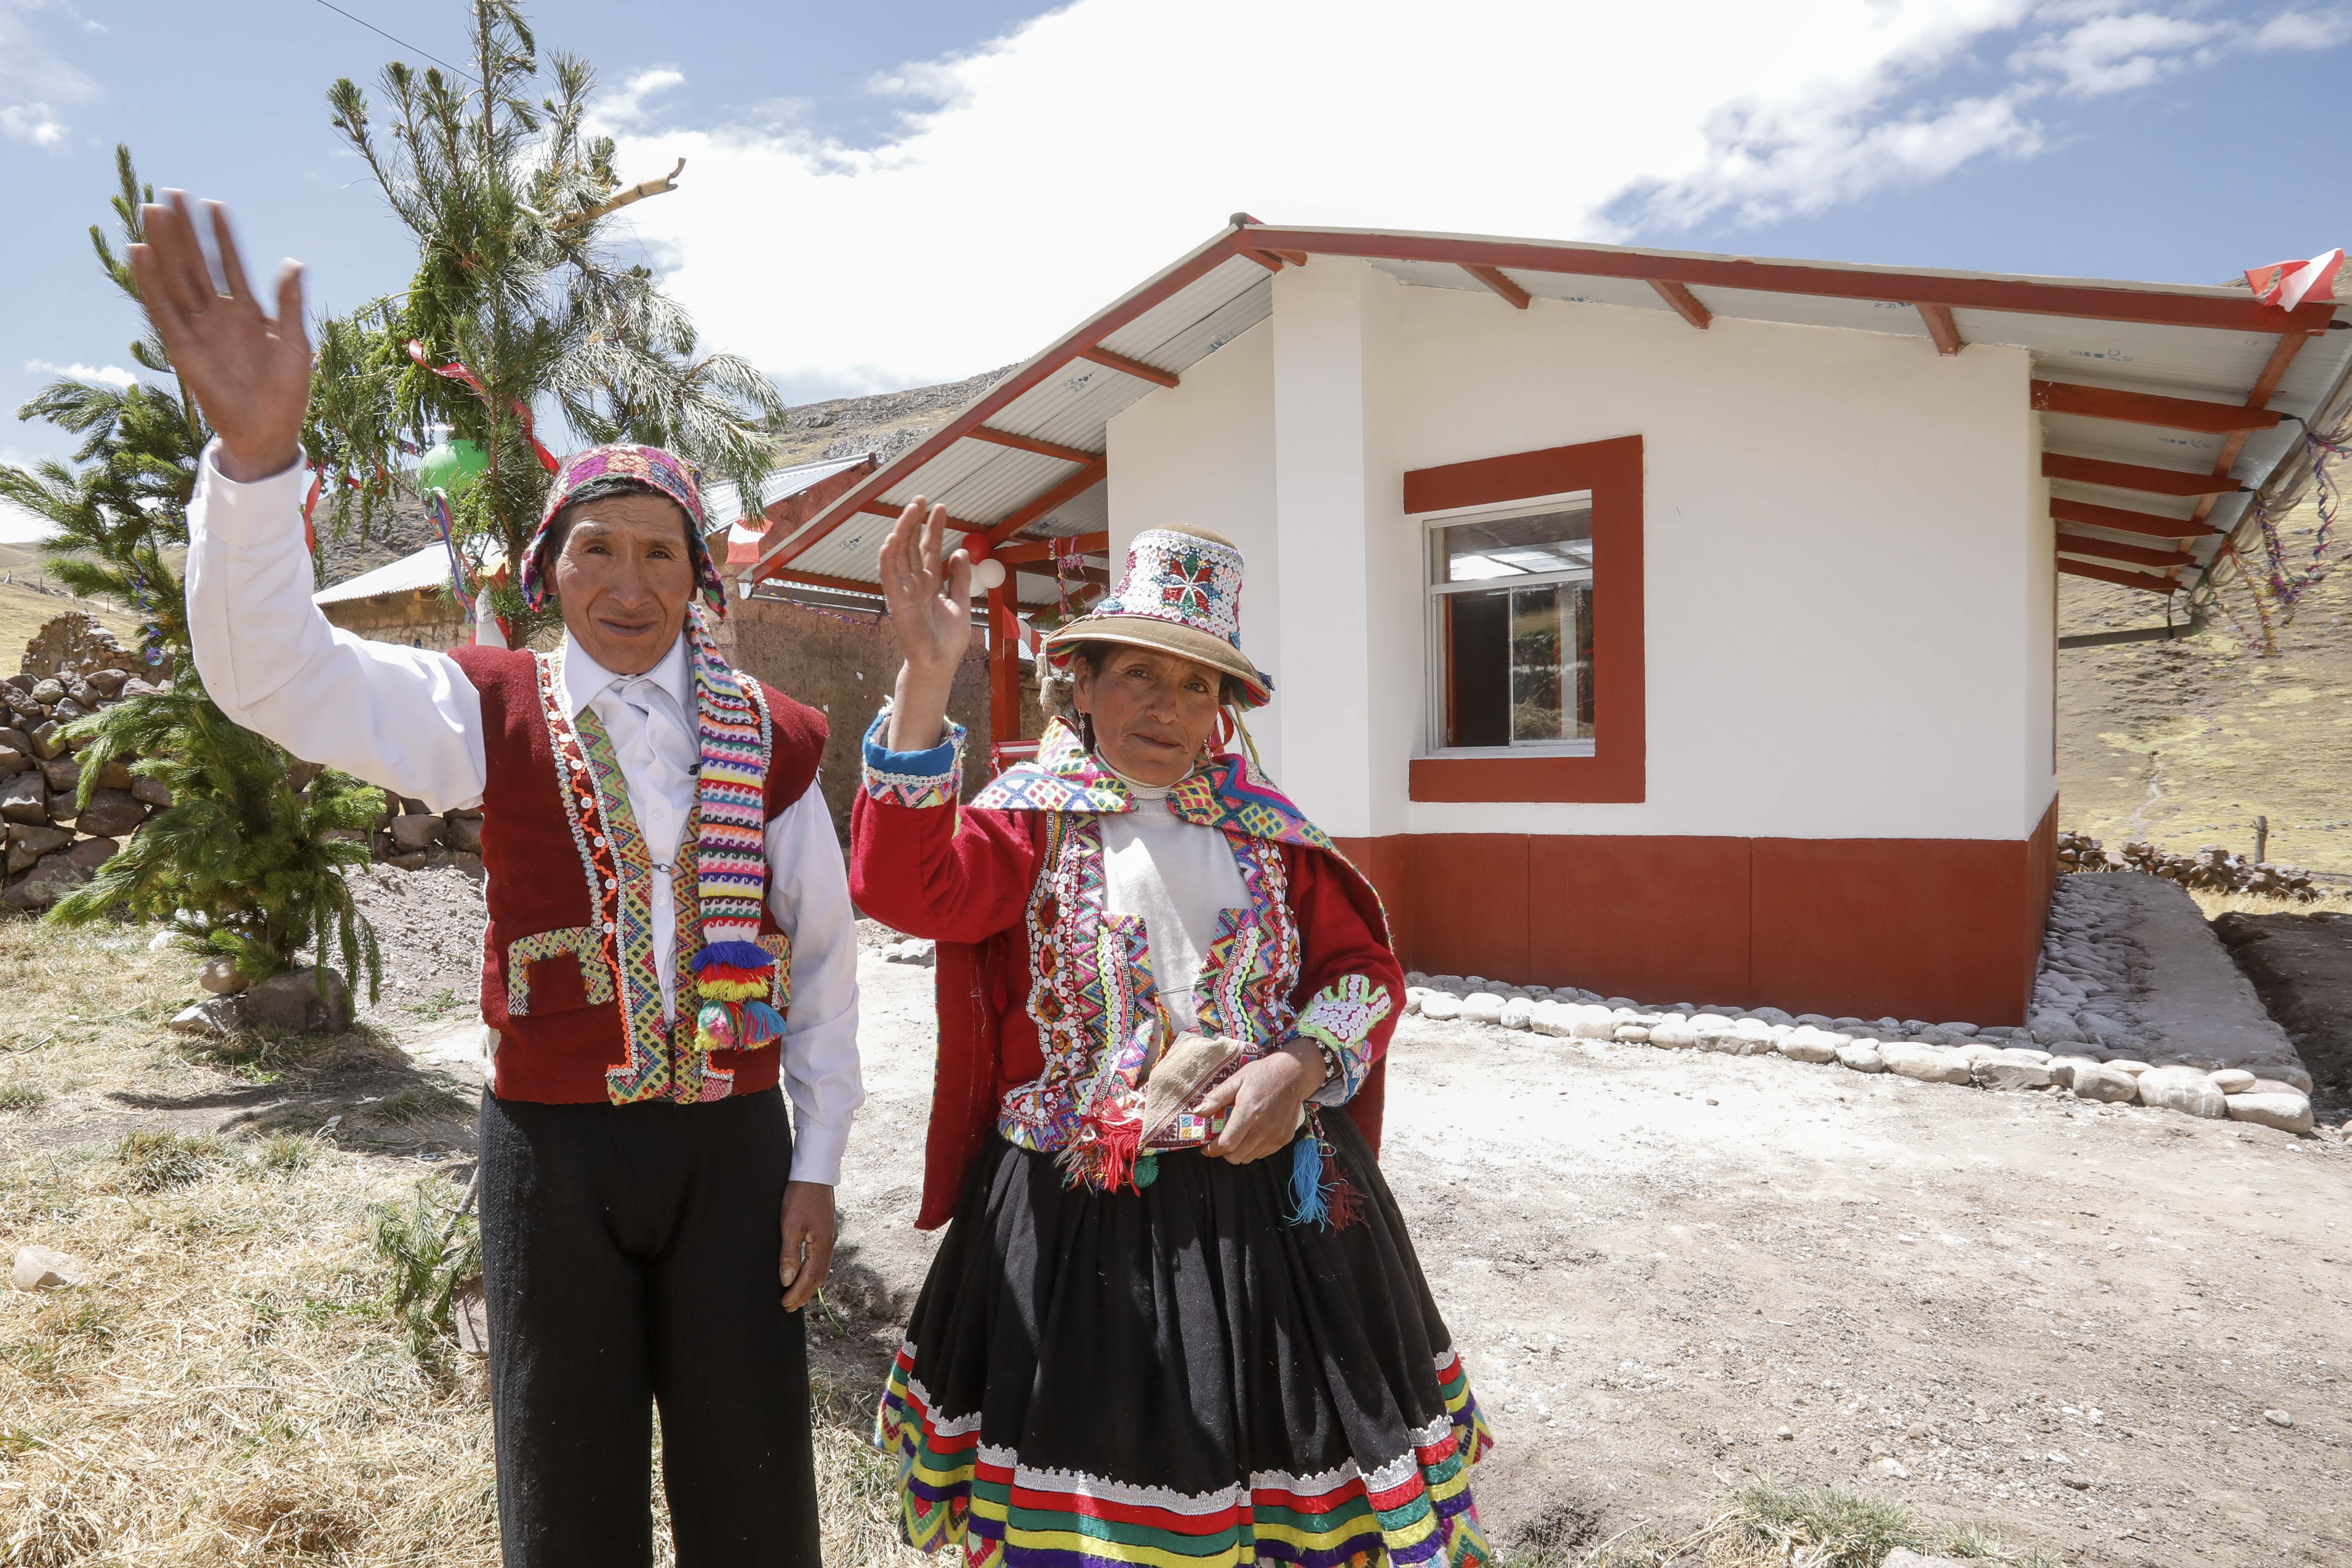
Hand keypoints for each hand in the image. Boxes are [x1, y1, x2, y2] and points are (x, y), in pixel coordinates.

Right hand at [128, 192, 311, 483]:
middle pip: (196, 263)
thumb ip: (289, 304)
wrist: (269, 431)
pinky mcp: (182, 348)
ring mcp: (199, 329)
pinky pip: (162, 310)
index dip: (222, 236)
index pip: (230, 264)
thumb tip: (294, 262)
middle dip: (185, 231)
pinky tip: (140, 254)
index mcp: (248, 313)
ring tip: (153, 211)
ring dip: (164, 246)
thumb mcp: (296, 344)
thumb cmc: (287, 392)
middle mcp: (219, 316)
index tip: (213, 203)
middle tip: (171, 194)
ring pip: (176, 278)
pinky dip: (150, 283)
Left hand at [778, 1180, 837, 1311]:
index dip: (797, 1293)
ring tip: (796, 1295)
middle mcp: (829, 1243)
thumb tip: (787, 1279)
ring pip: (822, 1268)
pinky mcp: (827, 1230)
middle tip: (789, 1307)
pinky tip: (806, 1271)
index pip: (810, 1277)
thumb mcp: (790, 1224)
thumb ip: (789, 1253)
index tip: (785, 1305)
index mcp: (822, 1244)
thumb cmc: (800, 1195)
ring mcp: (830, 1236)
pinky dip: (813, 1271)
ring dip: (809, 1284)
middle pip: (819, 1277)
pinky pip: (822, 1258)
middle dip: (804, 1294)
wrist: (815, 1172)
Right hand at [878, 497, 969, 752]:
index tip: (940, 507)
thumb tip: (960, 552)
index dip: (934, 528)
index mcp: (930, 583)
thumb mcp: (962, 604)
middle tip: (922, 498)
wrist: (940, 664)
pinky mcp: (897, 601)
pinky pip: (888, 576)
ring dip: (902, 531)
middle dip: (916, 522)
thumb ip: (961, 579)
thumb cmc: (948, 640)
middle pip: (912, 546)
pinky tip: (891, 539)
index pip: (929, 549)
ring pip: (899, 554)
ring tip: (911, 509)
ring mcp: (905, 591)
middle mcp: (915, 583)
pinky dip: (888, 558)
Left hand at [1199, 1042, 1325, 1163]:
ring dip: (1238, 1152)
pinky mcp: (1284, 1138)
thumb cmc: (1261, 1075)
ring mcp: (1276, 1135)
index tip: (1205, 1148)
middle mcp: (1264, 1127)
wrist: (1293, 1075)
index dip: (1212, 1150)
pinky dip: (1252, 1150)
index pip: (1227, 1143)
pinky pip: (1262, 1154)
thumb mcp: (1236, 1080)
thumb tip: (1197, 1113)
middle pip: (1236, 1156)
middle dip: (1223, 1153)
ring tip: (1236, 1138)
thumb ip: (1216, 1097)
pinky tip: (1251, 1135)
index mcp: (1249, 1112)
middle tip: (1219, 1142)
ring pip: (1249, 1158)